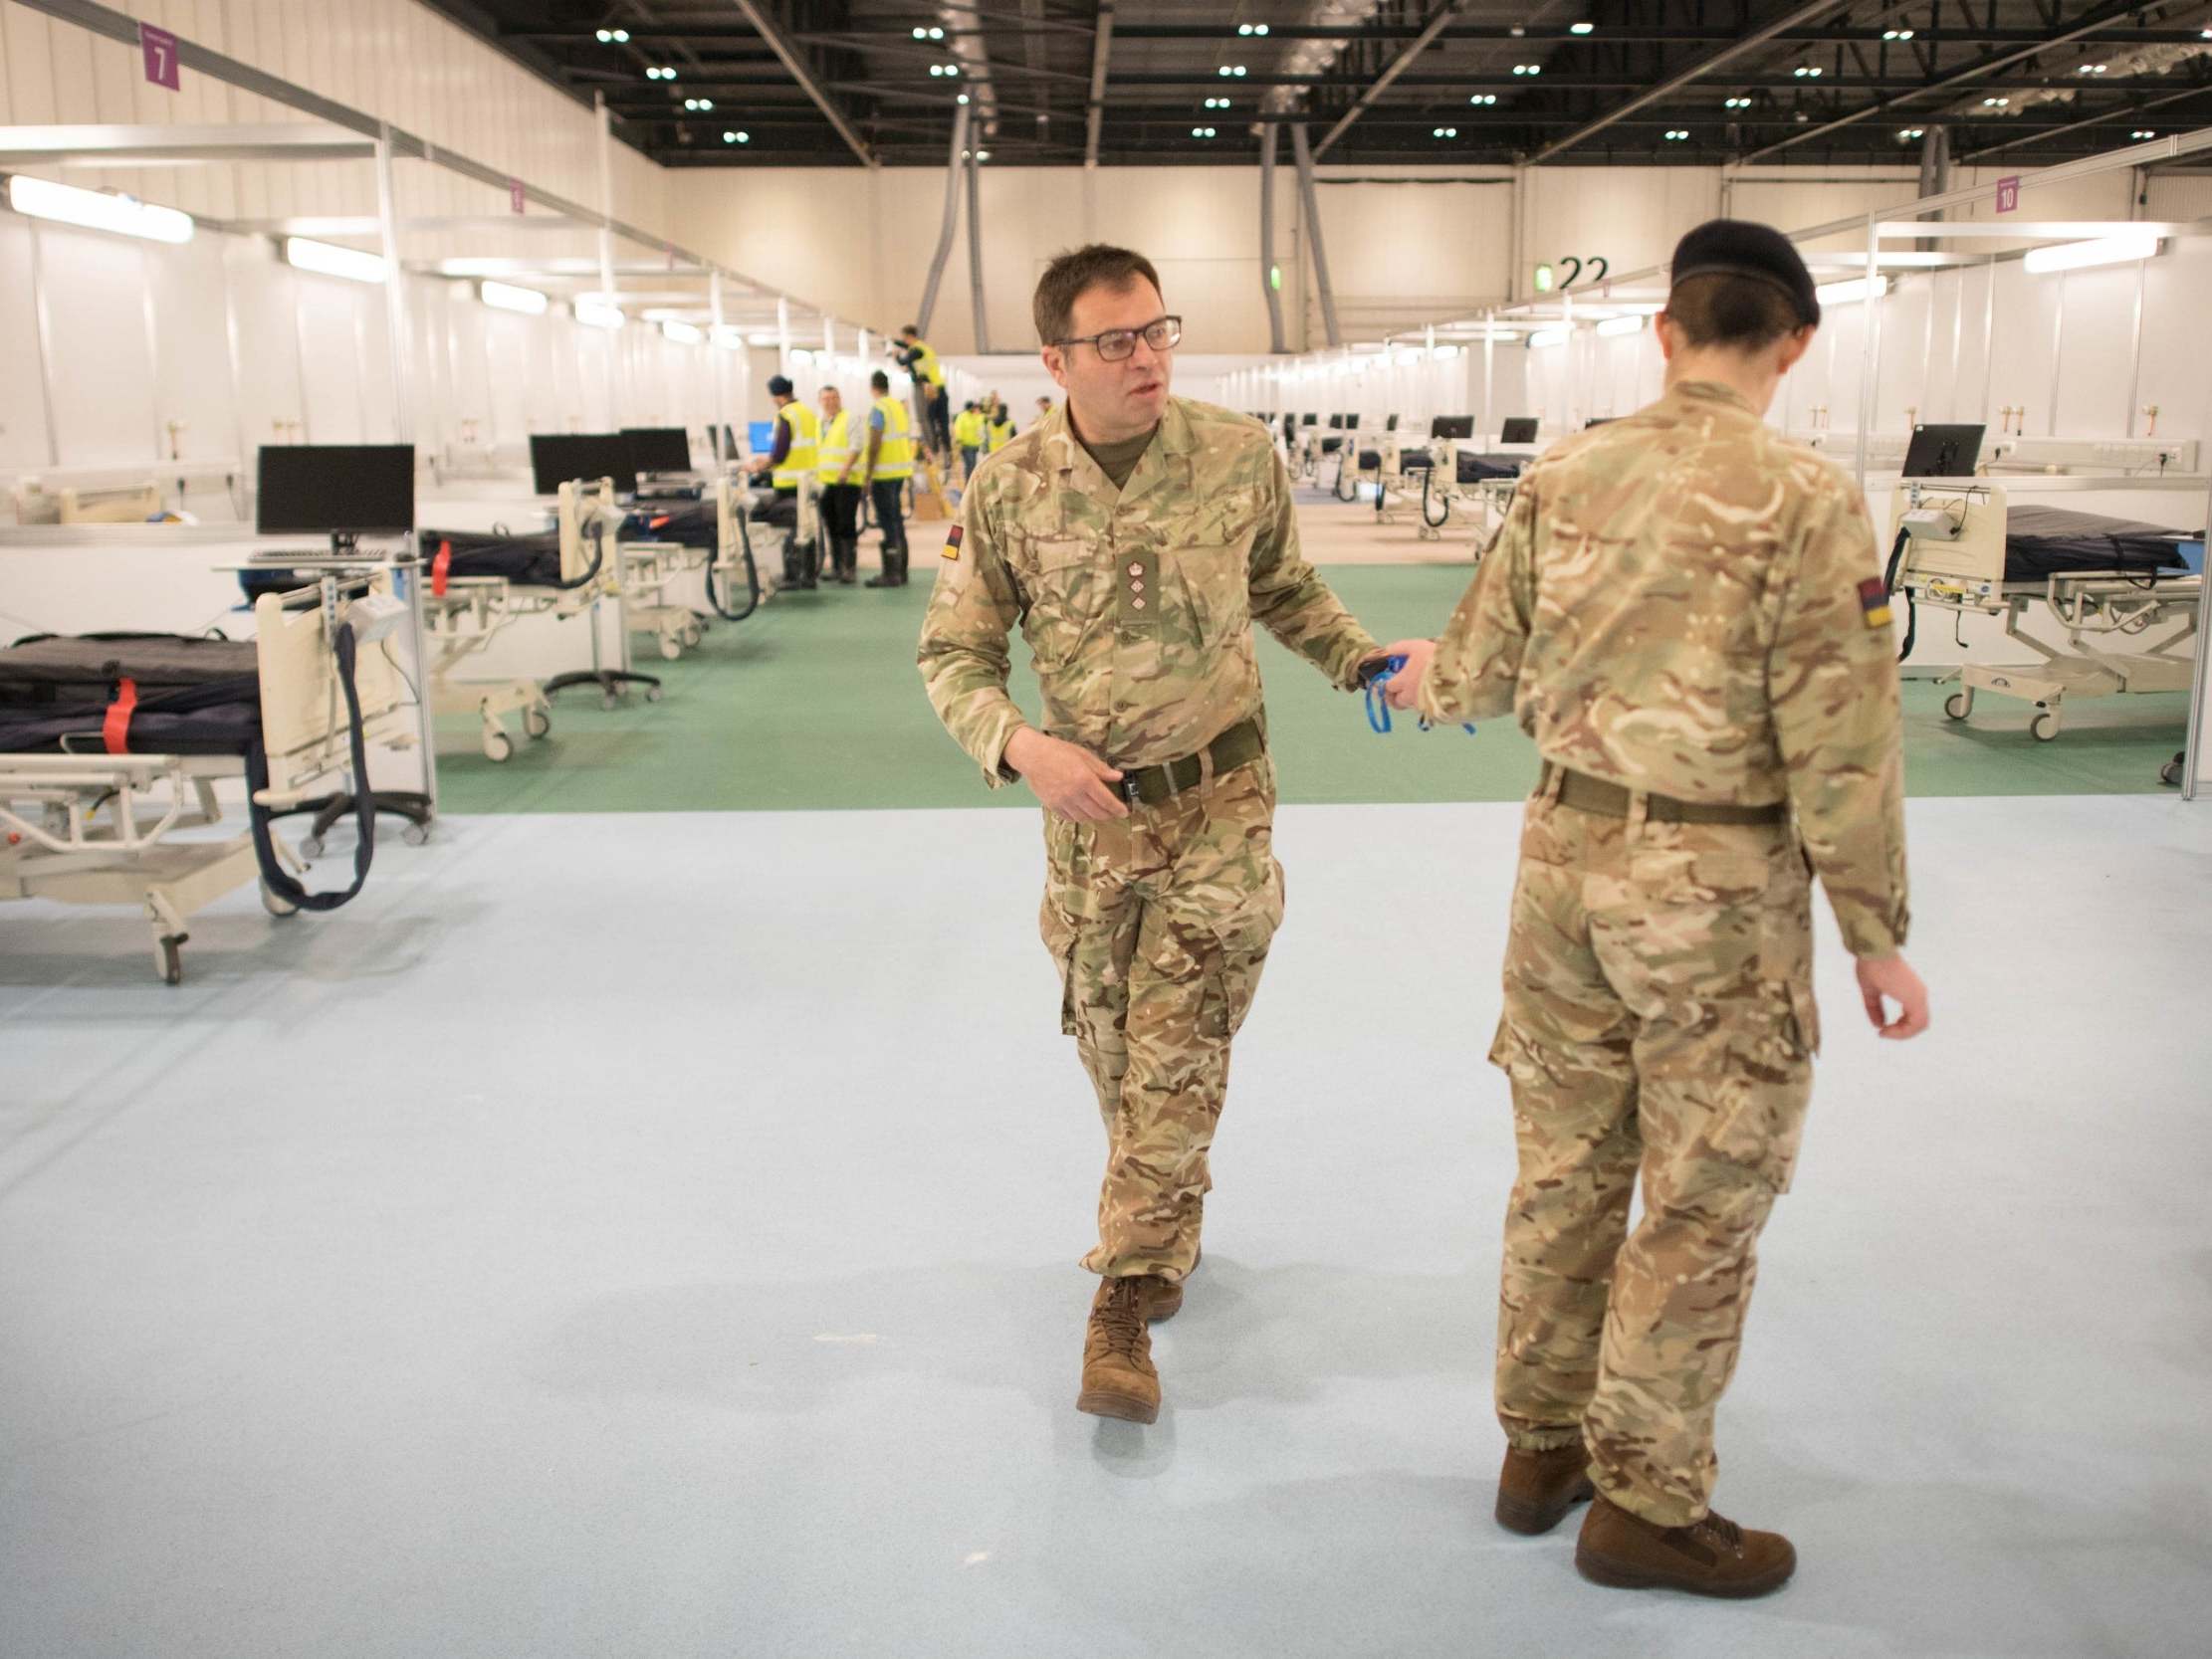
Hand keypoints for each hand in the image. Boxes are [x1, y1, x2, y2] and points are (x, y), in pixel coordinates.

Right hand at [1006, 728, 1127, 822]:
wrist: (1032, 756)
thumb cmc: (1058, 751)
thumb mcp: (1083, 755)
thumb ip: (1101, 769)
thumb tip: (1118, 777)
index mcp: (1085, 780)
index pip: (1107, 801)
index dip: (1118, 809)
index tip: (1124, 812)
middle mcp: (1075, 794)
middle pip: (1097, 813)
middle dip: (1108, 815)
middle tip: (1113, 812)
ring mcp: (1063, 802)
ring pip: (1084, 818)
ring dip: (1094, 817)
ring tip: (1098, 811)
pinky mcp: (1052, 806)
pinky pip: (1070, 818)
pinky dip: (1079, 817)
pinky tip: (1082, 811)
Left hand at [1379, 638, 1436, 708]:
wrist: (1459, 672)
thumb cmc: (1435, 658)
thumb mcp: (1416, 647)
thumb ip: (1399, 648)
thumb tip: (1387, 650)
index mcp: (1402, 681)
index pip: (1387, 687)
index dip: (1387, 683)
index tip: (1390, 679)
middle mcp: (1409, 696)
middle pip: (1397, 702)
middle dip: (1397, 697)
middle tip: (1403, 689)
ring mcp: (1422, 705)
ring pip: (1412, 705)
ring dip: (1413, 699)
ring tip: (1422, 688)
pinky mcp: (1434, 711)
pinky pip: (1426, 709)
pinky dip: (1427, 703)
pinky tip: (1434, 693)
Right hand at [1855, 954, 1928, 1039]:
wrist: (1874, 951)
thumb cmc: (1871, 965)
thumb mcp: (1870, 991)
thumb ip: (1875, 1009)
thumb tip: (1878, 1025)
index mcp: (1910, 991)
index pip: (1913, 1017)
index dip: (1900, 1027)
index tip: (1882, 1029)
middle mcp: (1919, 994)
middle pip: (1919, 1023)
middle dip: (1902, 1032)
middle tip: (1884, 1033)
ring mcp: (1919, 996)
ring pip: (1920, 1025)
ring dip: (1902, 1034)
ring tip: (1886, 1033)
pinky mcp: (1915, 998)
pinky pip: (1916, 1024)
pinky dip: (1903, 1032)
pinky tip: (1887, 1030)